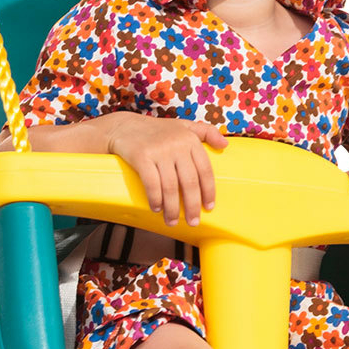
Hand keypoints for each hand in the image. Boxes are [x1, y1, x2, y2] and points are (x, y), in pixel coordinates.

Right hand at [107, 114, 228, 226]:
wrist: (123, 127)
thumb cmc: (157, 131)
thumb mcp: (183, 126)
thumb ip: (206, 132)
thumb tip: (225, 145)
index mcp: (190, 139)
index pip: (205, 170)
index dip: (208, 192)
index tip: (208, 208)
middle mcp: (177, 144)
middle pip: (190, 182)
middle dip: (192, 206)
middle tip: (192, 222)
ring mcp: (158, 150)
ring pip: (171, 186)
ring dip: (172, 208)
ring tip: (172, 221)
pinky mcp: (141, 156)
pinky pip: (152, 183)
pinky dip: (155, 199)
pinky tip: (156, 208)